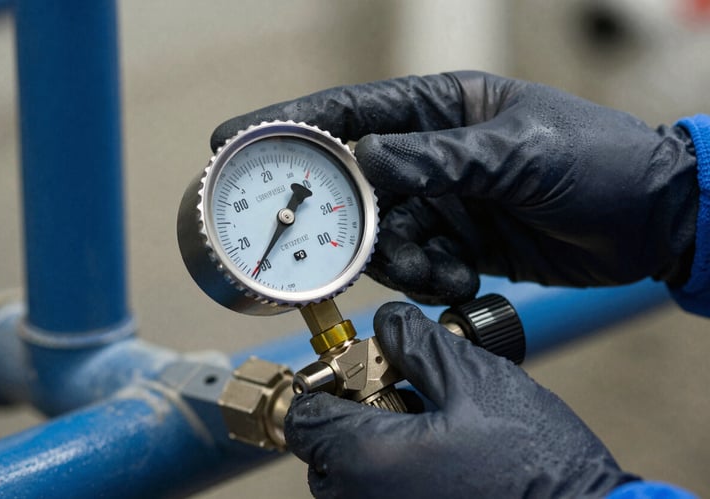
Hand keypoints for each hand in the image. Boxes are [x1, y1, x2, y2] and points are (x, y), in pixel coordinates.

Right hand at [211, 71, 697, 304]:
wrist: (649, 220)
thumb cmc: (599, 161)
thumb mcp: (521, 152)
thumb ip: (442, 159)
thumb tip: (368, 160)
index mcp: (441, 106)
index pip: (349, 110)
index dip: (288, 124)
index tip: (232, 139)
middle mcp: (431, 152)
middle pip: (355, 184)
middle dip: (351, 222)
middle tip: (348, 248)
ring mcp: (442, 199)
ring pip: (382, 235)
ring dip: (400, 260)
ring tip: (440, 268)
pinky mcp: (456, 242)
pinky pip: (415, 264)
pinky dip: (429, 278)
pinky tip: (465, 277)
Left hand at [284, 302, 638, 498]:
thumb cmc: (536, 464)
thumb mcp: (475, 379)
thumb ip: (418, 343)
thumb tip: (388, 322)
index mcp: (366, 461)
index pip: (304, 416)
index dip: (329, 382)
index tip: (361, 369)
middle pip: (323, 446)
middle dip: (356, 412)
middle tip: (406, 391)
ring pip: (351, 474)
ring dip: (376, 442)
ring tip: (432, 422)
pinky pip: (377, 495)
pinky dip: (393, 471)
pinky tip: (441, 454)